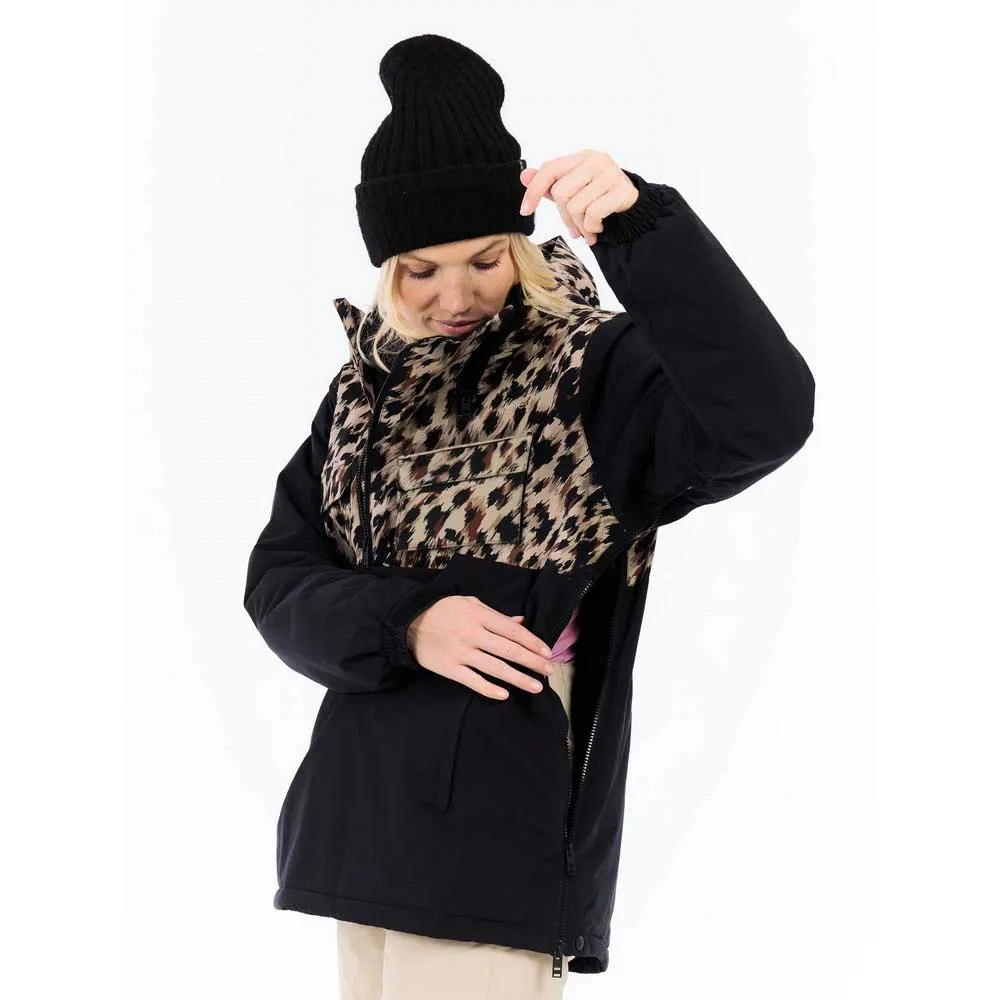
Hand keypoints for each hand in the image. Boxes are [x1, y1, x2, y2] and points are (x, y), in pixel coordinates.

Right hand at [406, 595, 555, 699]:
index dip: (532, 642)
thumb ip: (496, 615)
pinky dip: (489, 689)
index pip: (512, 631)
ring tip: (536, 686)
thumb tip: (520, 622)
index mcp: (479, 616)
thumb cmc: (444, 610)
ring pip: (495, 668)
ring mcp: (461, 653)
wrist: (409, 622)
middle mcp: (472, 634)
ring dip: (518, 678)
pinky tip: (505, 695)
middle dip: (532, 662)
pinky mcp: (450, 668)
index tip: (547, 652)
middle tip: (549, 670)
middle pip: (508, 650)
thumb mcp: (470, 604)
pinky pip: (473, 681)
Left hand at [518, 148, 639, 245]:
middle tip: (573, 228)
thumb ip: (549, 184)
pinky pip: (593, 214)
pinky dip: (592, 227)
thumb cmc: (598, 197)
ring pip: (576, 207)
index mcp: (581, 157)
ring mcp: (610, 174)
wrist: (632, 206)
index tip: (525, 211)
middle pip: (561, 192)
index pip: (549, 169)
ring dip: (579, 226)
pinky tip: (598, 228)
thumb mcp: (573, 190)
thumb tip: (524, 176)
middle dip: (564, 217)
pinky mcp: (621, 190)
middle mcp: (595, 160)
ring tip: (588, 230)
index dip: (533, 190)